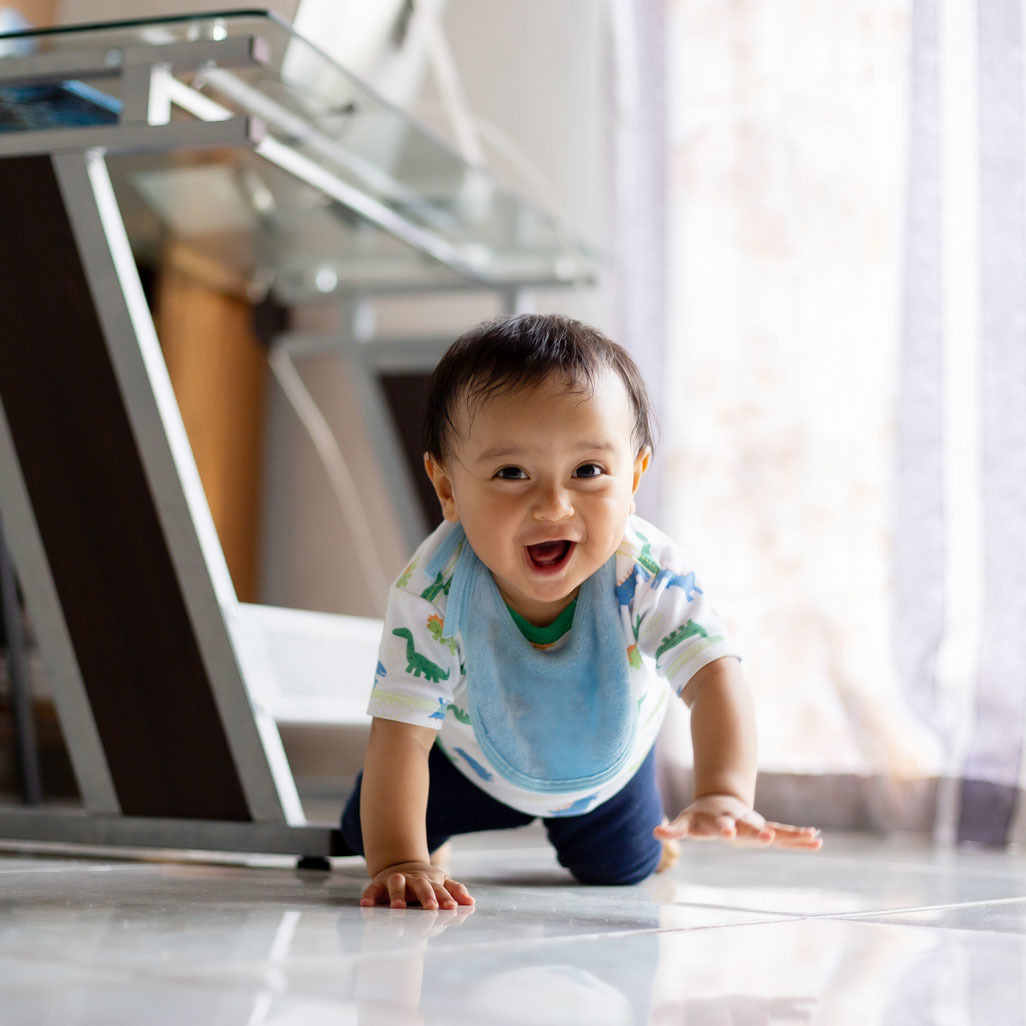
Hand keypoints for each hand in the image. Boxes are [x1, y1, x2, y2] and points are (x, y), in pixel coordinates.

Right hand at [361, 861, 475, 909]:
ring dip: (397, 896)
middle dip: (426, 896)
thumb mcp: (440, 882)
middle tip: (432, 908)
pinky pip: (372, 890)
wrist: (399, 865)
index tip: (452, 908)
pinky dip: (369, 897)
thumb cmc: (424, 882)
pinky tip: (366, 906)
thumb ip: (455, 891)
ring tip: (399, 908)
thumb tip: (472, 903)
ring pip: (396, 885)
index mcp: (429, 882)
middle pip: (421, 886)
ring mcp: (395, 881)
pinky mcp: (378, 885)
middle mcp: (413, 880)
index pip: (440, 890)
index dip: (446, 898)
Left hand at [654, 794, 821, 849]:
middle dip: (756, 831)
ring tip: (812, 838)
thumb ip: (672, 830)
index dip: (723, 828)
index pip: (719, 825)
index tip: (728, 833)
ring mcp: (753, 824)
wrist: (717, 802)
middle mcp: (739, 821)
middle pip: (748, 827)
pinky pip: (784, 834)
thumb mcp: (686, 823)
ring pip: (774, 829)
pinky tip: (816, 840)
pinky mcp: (763, 828)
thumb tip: (655, 832)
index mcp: (718, 821)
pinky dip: (798, 837)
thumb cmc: (700, 817)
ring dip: (790, 835)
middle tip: (767, 836)